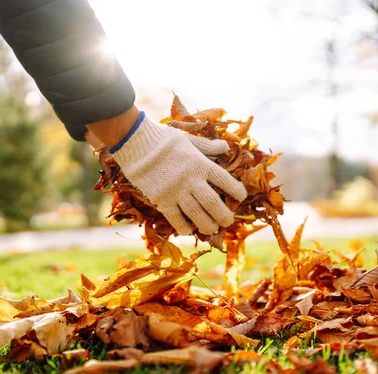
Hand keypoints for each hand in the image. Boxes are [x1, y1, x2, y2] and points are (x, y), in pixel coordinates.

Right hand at [109, 112, 246, 234]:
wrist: (136, 142)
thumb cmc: (163, 139)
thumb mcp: (188, 139)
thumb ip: (207, 146)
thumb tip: (226, 146)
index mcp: (200, 163)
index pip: (224, 180)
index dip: (236, 190)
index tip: (241, 197)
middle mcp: (191, 179)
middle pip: (213, 203)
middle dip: (224, 215)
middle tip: (228, 221)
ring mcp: (176, 191)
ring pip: (197, 214)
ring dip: (207, 225)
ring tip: (212, 229)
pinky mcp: (161, 199)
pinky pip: (175, 219)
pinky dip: (184, 227)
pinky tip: (188, 230)